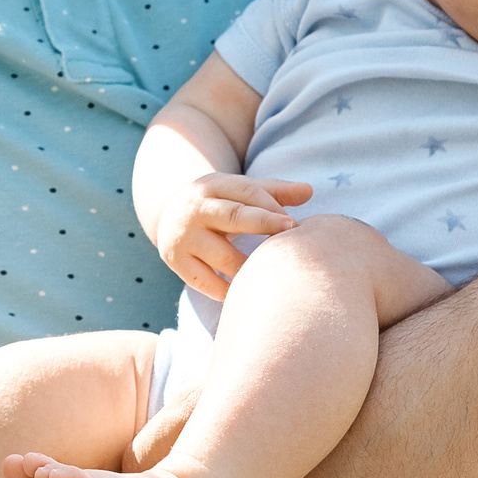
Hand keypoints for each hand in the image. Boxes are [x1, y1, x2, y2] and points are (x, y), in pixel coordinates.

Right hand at [152, 173, 310, 299]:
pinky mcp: (175, 261)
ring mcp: (183, 237)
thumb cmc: (219, 204)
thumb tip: (309, 190)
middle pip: (234, 217)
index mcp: (212, 186)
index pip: (246, 192)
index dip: (272, 208)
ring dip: (251, 268)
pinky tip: (247, 292)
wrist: (168, 215)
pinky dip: (227, 291)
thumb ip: (274, 192)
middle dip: (264, 225)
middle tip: (290, 241)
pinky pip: (205, 282)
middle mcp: (195, 209)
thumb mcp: (238, 191)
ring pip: (223, 257)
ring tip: (274, 276)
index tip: (295, 225)